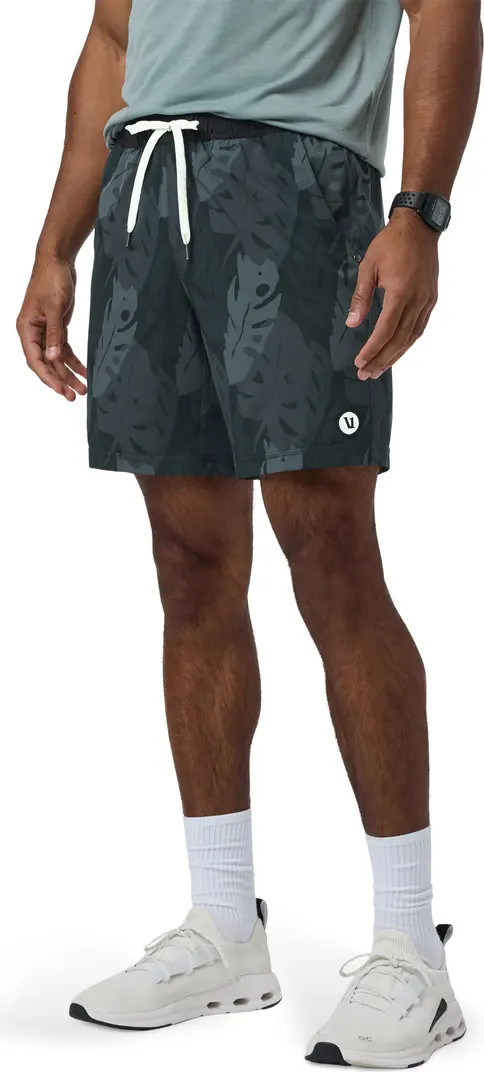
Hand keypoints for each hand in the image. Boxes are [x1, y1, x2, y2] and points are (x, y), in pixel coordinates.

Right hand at [17, 252, 86, 400]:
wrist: (58, 260)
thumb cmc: (51, 279)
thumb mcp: (55, 307)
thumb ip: (55, 334)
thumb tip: (53, 358)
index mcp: (26, 329)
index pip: (35, 360)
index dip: (48, 377)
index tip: (61, 389)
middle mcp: (33, 333)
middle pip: (46, 364)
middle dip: (60, 380)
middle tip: (74, 395)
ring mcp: (45, 332)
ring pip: (56, 359)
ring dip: (69, 374)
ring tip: (82, 389)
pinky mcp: (56, 328)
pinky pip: (64, 350)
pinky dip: (74, 361)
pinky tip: (84, 371)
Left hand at [347, 210, 438, 379]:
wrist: (418, 227)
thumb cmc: (392, 243)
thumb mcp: (369, 266)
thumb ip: (361, 297)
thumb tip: (352, 322)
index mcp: (400, 293)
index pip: (384, 330)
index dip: (372, 349)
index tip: (360, 362)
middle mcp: (416, 301)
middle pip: (398, 340)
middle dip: (381, 360)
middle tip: (366, 374)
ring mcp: (426, 301)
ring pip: (411, 338)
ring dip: (394, 356)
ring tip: (379, 369)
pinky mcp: (430, 299)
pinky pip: (419, 328)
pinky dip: (407, 343)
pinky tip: (397, 351)